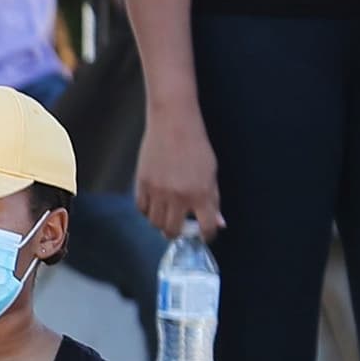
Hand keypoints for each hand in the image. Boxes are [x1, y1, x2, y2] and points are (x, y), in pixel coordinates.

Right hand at [134, 103, 221, 237]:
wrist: (173, 125)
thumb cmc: (196, 147)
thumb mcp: (211, 174)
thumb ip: (213, 200)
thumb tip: (218, 221)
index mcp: (201, 194)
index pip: (206, 227)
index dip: (207, 234)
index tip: (206, 234)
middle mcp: (178, 197)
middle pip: (173, 230)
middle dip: (179, 233)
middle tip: (182, 227)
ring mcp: (157, 192)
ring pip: (155, 222)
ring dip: (162, 224)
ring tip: (167, 216)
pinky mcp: (141, 184)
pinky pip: (141, 208)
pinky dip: (148, 211)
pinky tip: (155, 205)